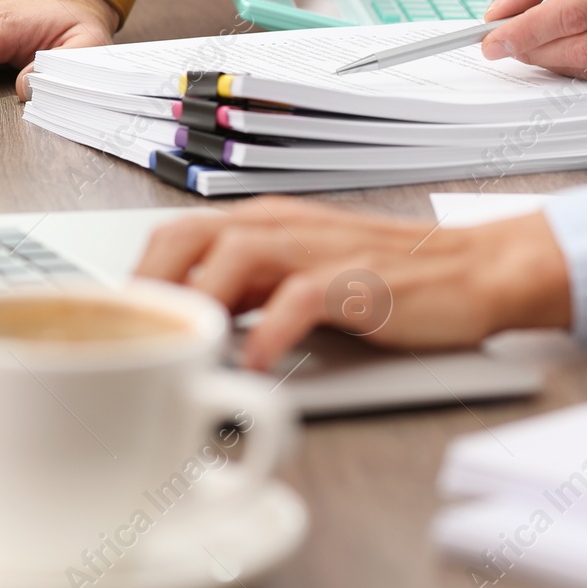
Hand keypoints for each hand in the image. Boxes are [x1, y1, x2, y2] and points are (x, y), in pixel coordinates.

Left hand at [135, 197, 571, 369]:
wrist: (473, 270)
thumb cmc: (392, 281)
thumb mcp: (306, 278)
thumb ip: (251, 294)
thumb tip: (189, 332)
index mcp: (266, 223)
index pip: (174, 234)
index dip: (134, 279)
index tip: (113, 328)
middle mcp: (283, 227)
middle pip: (186, 235)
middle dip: (148, 286)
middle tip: (135, 341)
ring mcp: (320, 251)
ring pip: (233, 256)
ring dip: (196, 305)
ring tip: (179, 352)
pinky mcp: (358, 282)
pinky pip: (299, 300)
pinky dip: (269, 333)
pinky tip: (255, 364)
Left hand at [480, 0, 586, 77]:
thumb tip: (500, 13)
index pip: (573, 15)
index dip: (526, 32)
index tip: (491, 41)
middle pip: (584, 48)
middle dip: (535, 50)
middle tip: (504, 41)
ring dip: (555, 59)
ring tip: (533, 39)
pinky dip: (584, 61)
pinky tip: (569, 42)